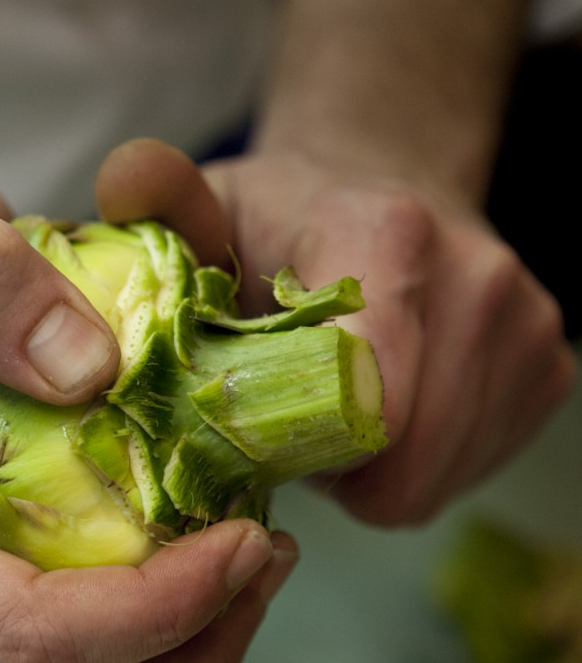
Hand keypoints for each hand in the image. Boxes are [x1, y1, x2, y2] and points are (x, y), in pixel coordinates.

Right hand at [0, 156, 295, 662]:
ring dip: (191, 650)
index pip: (18, 632)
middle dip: (188, 649)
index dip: (149, 612)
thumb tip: (93, 373)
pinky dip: (174, 621)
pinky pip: (95, 653)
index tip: (248, 536)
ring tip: (261, 555)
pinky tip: (219, 537)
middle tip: (270, 553)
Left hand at [99, 141, 575, 525]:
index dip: (298, 445)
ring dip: (373, 472)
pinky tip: (388, 409)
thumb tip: (124, 184)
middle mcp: (480, 280)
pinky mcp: (550, 368)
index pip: (363, 406)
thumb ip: (161, 196)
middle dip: (333, 471)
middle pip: (403, 464)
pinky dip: (418, 464)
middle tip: (290, 423)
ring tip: (336, 409)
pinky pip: (468, 470)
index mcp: (389, 236)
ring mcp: (527, 327)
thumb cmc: (282, 217)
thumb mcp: (209, 201)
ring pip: (436, 479)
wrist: (390, 188)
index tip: (262, 422)